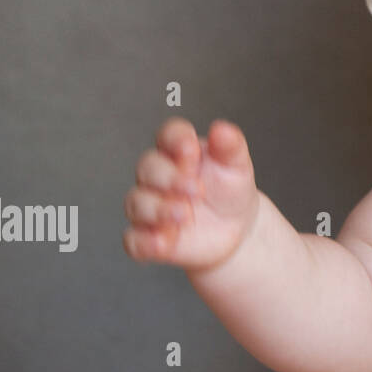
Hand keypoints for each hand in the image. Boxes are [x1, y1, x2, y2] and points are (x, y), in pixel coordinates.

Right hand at [123, 118, 260, 271]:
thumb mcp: (237, 166)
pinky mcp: (148, 236)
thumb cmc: (230, 190)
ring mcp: (151, 206)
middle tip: (196, 190)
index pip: (167, 135)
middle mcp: (159, 176)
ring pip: (136, 203)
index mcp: (180, 151)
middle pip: (147, 167)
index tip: (191, 149)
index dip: (175, 140)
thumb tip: (221, 129)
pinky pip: (134, 239)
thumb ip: (230, 146)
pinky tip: (164, 241)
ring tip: (186, 215)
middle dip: (169, 178)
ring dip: (158, 209)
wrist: (237, 229)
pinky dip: (145, 242)